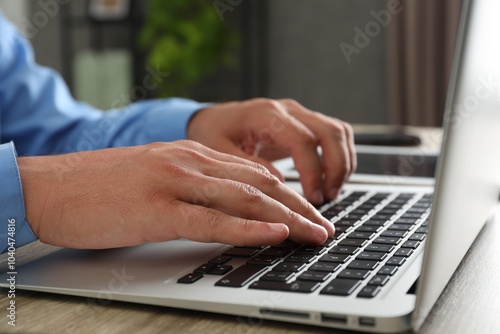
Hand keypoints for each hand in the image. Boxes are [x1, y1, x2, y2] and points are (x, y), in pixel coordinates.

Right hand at [18, 141, 332, 249]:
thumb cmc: (102, 186)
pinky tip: (274, 235)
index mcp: (190, 155)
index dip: (288, 194)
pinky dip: (248, 229)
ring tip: (315, 234)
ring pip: (245, 201)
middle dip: (299, 207)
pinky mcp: (158, 210)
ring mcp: (175, 184)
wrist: (51, 185)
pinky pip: (213, 221)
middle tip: (325, 227)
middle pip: (259, 185)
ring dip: (287, 219)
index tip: (309, 212)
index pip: (253, 173)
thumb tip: (225, 207)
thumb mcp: (157, 176)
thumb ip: (192, 186)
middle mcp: (189, 163)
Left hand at [187, 98, 355, 204]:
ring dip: (342, 163)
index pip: (303, 140)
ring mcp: (298, 115)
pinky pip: (334, 134)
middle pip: (330, 132)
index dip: (312, 170)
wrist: (211, 119)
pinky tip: (331, 179)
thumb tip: (279, 184)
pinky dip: (340, 156)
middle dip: (335, 167)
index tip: (312, 197)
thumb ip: (247, 167)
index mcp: (266, 115)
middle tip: (328, 197)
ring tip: (331, 192)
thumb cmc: (213, 133)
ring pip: (338, 131)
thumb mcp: (218, 152)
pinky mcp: (303, 123)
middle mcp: (287, 110)